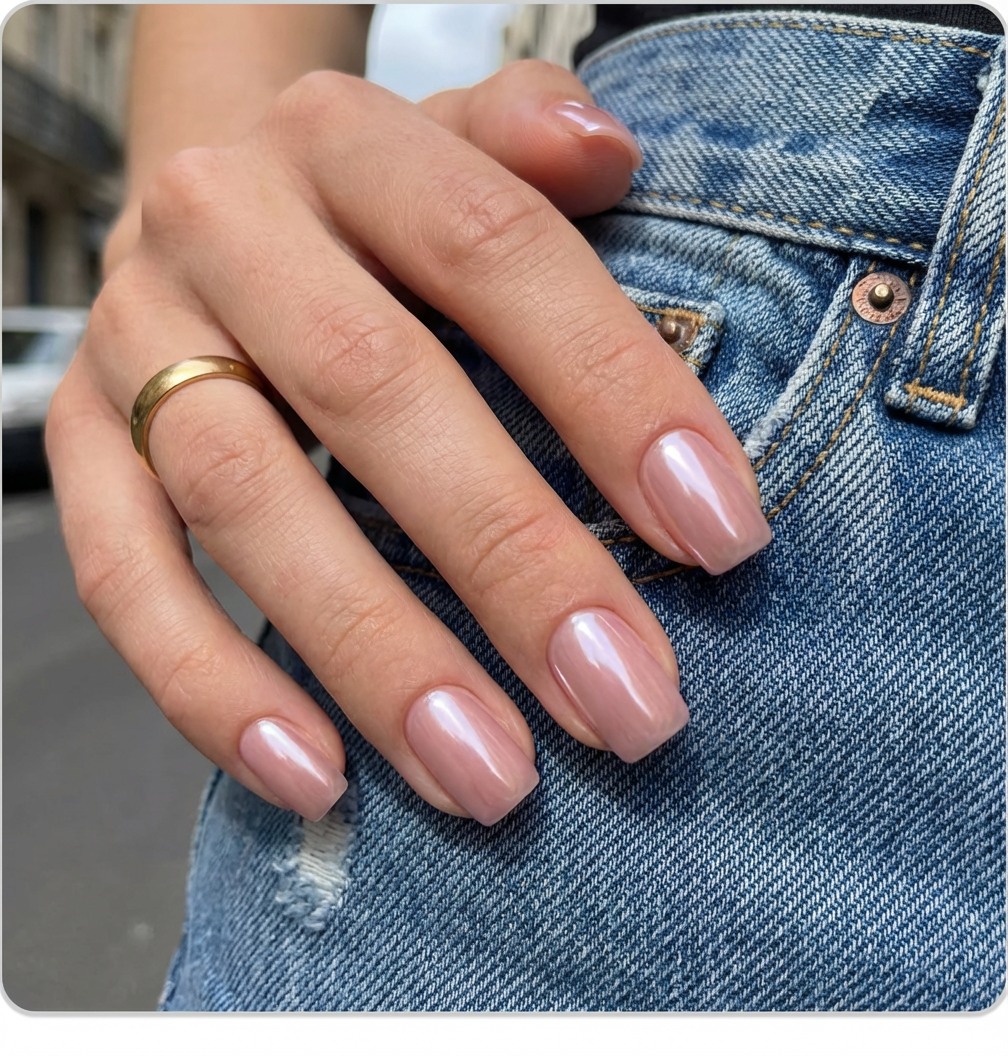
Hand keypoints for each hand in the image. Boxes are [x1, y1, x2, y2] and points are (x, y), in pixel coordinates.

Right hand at [47, 61, 770, 825]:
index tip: (719, 536)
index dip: (613, 393)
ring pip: (247, 501)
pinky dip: (210, 685)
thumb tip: (606, 149)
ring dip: (375, 655)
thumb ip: (529, 134)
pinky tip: (317, 778)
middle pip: (375, 391)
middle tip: (626, 706)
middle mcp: (226, 227)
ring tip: (492, 778)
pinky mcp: (79, 445)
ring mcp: (135, 340)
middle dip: (513, 563)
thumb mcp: (455, 146)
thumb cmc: (376, 210)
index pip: (495, 250)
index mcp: (345, 141)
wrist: (218, 207)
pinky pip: (123, 577)